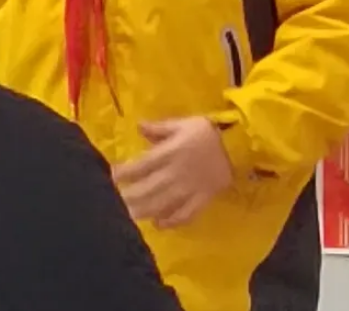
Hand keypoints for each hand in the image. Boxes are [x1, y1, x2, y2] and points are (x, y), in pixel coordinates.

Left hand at [112, 117, 232, 229]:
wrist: (239, 145)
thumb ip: (159, 128)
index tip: (110, 177)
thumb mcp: (182, 124)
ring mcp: (188, 189)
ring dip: (144, 212)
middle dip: (128, 197)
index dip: (123, 173)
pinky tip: (159, 225)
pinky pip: (185, 214)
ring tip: (128, 217)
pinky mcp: (201, 199)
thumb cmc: (208, 131)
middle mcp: (175, 174)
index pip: (140, 166)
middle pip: (147, 189)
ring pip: (162, 204)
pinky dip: (171, 221)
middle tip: (112, 204)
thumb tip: (138, 126)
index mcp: (169, 153)